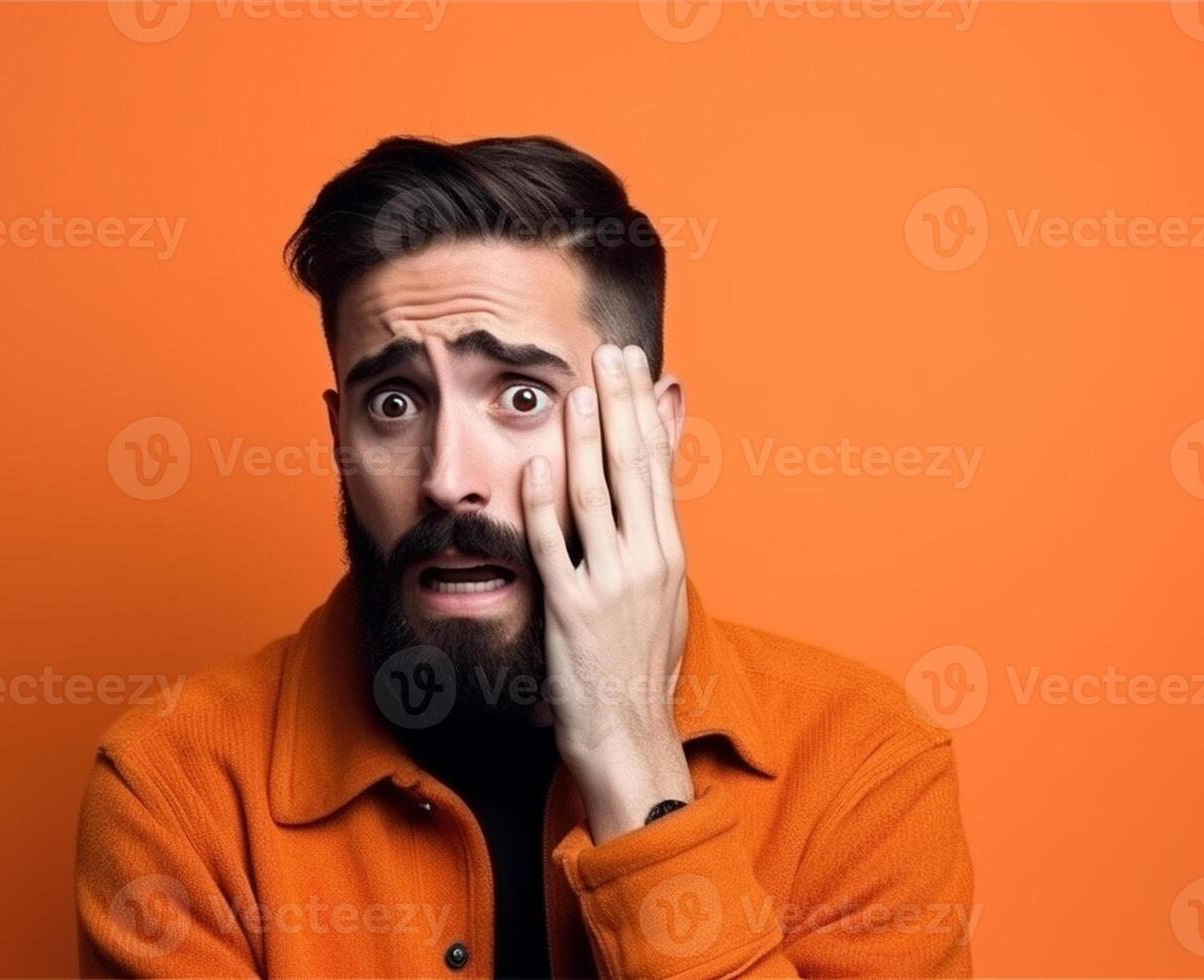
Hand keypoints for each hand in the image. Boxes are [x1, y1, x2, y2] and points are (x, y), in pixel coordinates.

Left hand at [521, 343, 693, 842]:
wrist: (629, 735)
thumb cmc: (639, 665)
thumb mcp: (660, 593)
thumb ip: (651, 536)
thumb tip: (649, 487)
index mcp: (668, 553)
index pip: (657, 465)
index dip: (644, 410)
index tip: (634, 365)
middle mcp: (647, 562)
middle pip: (634, 467)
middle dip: (621, 405)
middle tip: (609, 353)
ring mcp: (611, 586)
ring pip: (597, 498)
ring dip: (586, 440)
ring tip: (577, 392)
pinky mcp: (574, 613)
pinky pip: (554, 548)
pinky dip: (543, 504)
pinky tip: (535, 464)